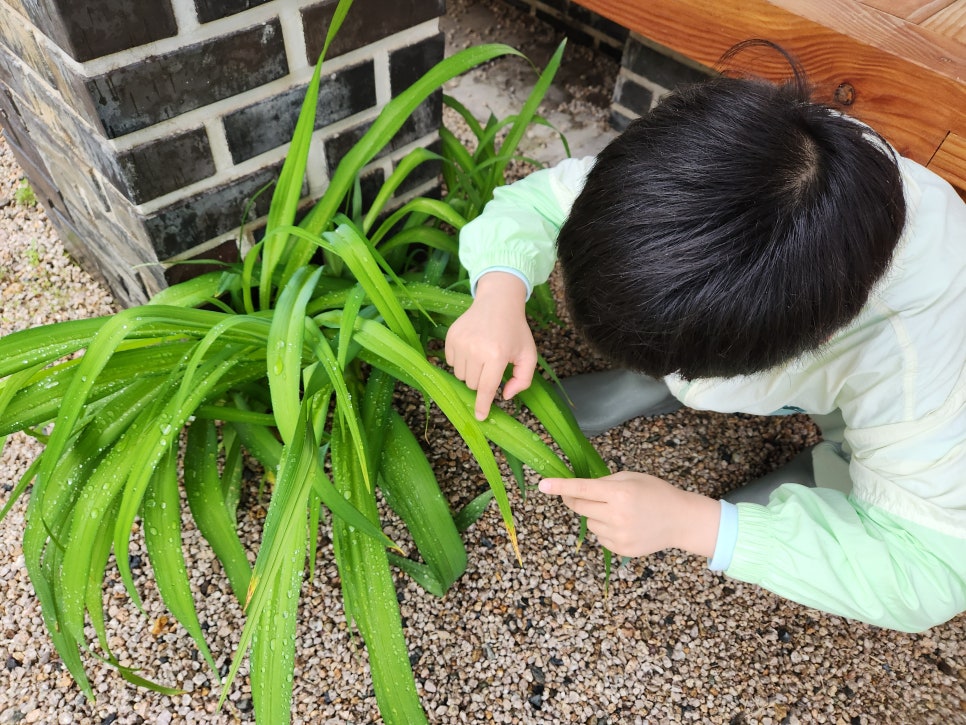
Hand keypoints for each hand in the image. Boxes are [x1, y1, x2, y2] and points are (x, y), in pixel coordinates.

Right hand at [445, 272, 537, 419]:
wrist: (498, 302)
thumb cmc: (515, 331)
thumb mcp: (528, 355)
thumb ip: (522, 380)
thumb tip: (504, 396)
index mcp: (498, 355)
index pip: (486, 388)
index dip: (483, 405)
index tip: (479, 417)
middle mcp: (476, 349)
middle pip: (472, 384)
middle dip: (481, 381)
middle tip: (492, 365)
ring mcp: (461, 342)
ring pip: (460, 375)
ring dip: (471, 372)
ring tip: (482, 355)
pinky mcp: (451, 337)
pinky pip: (451, 362)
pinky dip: (461, 361)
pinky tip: (472, 348)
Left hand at [539, 471, 719, 557]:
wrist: (681, 520)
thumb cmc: (656, 493)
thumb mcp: (631, 478)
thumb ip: (604, 483)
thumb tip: (579, 489)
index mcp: (619, 494)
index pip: (581, 489)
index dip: (560, 487)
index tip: (542, 485)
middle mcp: (617, 516)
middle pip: (579, 508)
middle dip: (574, 499)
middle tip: (581, 494)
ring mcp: (619, 536)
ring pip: (589, 523)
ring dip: (595, 516)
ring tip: (618, 512)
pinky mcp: (621, 550)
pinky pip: (599, 537)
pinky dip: (605, 530)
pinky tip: (624, 525)